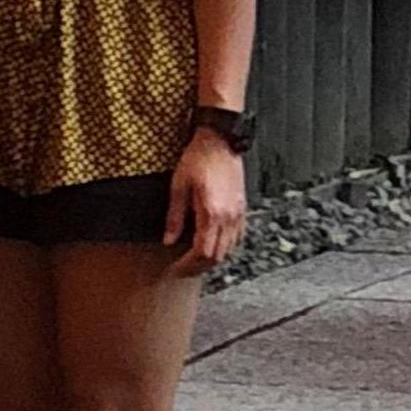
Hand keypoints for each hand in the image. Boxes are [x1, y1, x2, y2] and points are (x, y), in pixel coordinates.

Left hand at [163, 131, 245, 279]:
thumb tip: (168, 241)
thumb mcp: (178, 186)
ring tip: (195, 260)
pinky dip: (225, 247)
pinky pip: (237, 237)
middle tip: (182, 269)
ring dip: (212, 259)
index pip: (202, 253)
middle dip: (199, 267)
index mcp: (211, 213)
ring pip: (228, 250)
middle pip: (217, 256)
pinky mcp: (242, 208)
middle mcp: (228, 218)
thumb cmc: (197, 159)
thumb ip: (174, 217)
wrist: (219, 141)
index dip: (188, 265)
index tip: (175, 268)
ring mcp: (238, 214)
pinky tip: (213, 244)